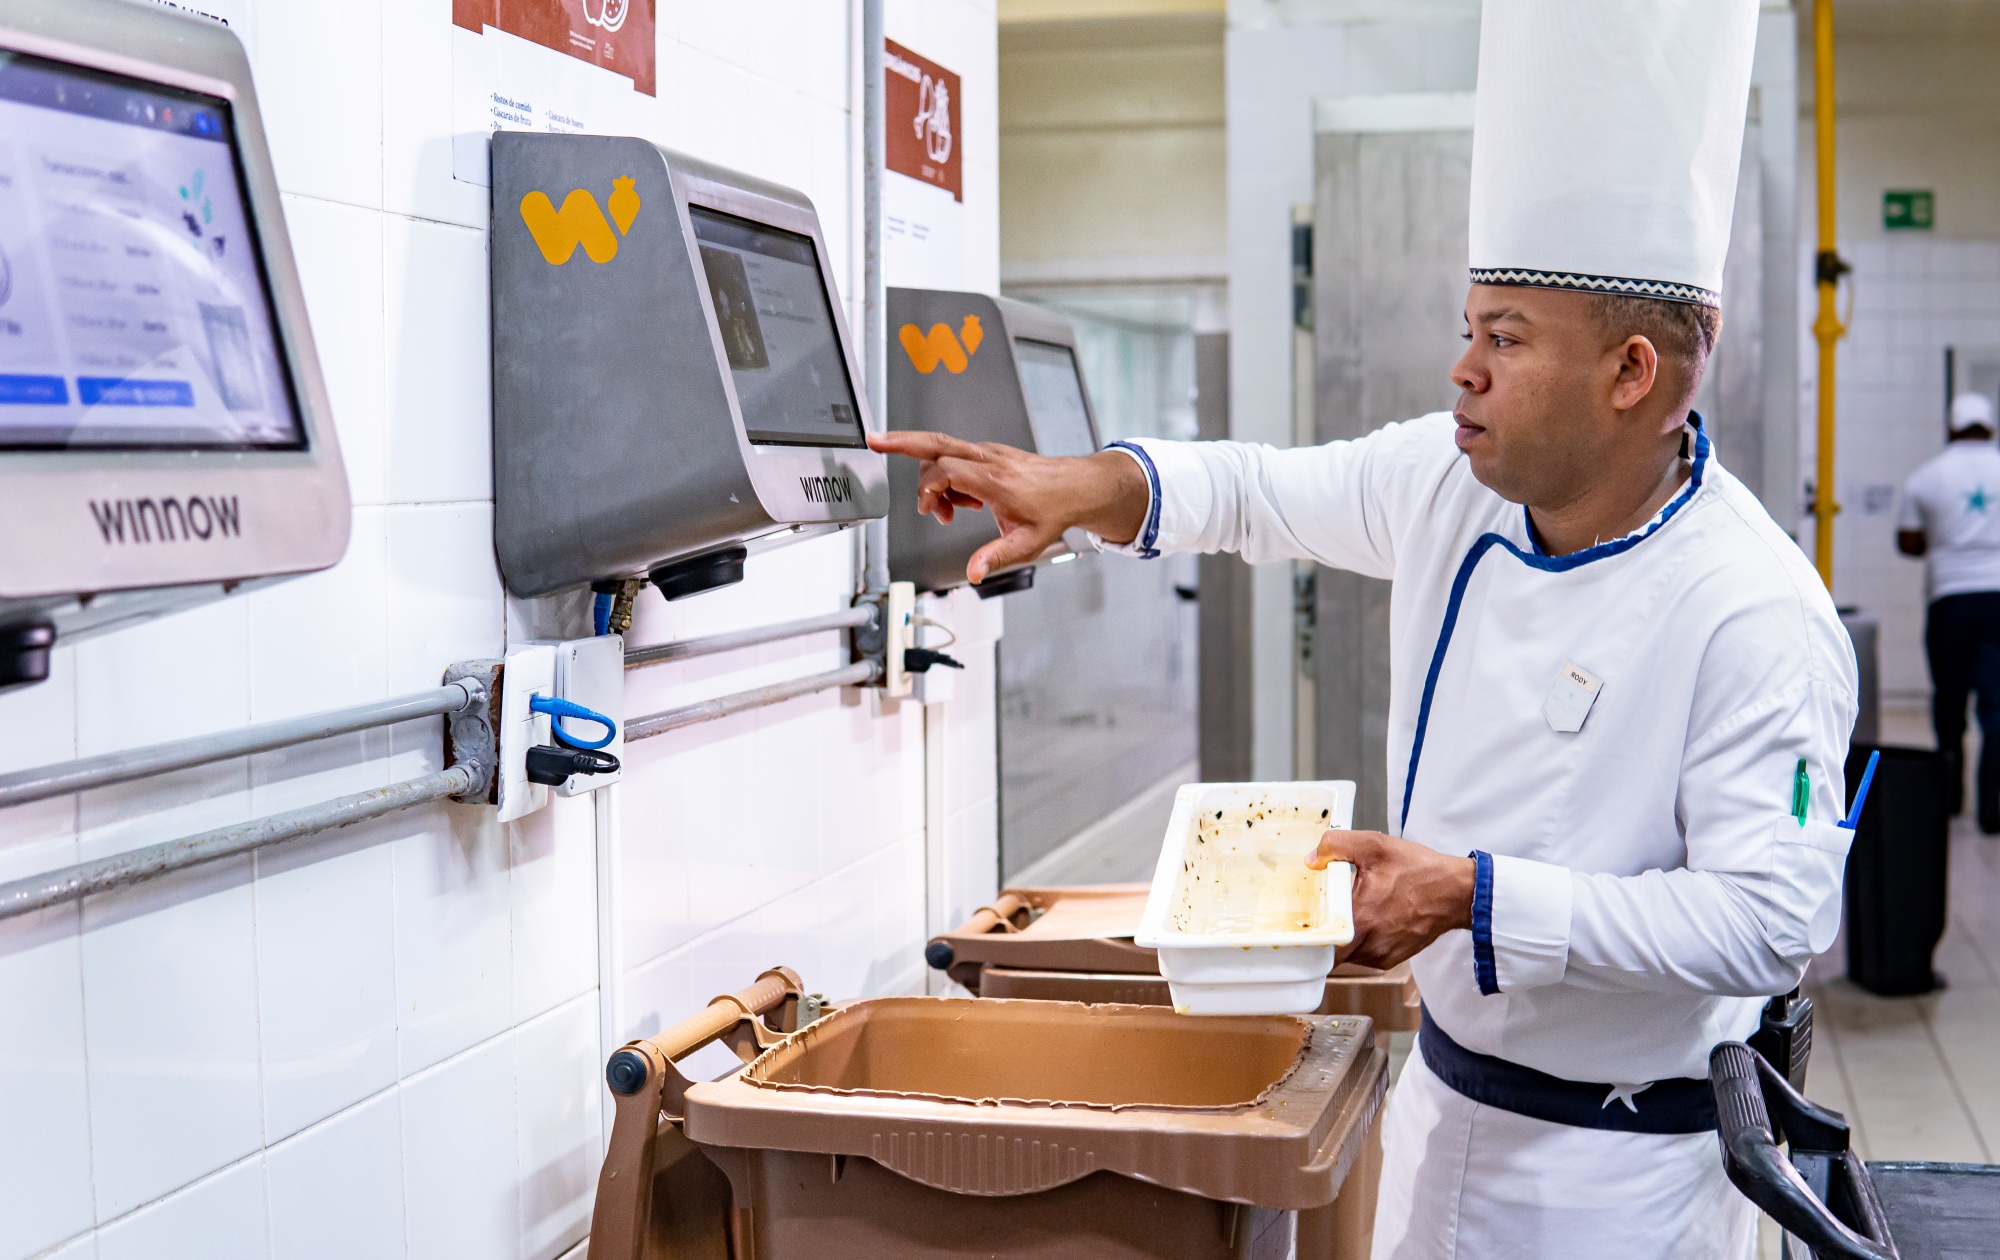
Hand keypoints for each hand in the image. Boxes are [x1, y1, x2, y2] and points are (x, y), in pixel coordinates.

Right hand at [867, 431, 1151, 583]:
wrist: (1075, 487)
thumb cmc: (1053, 512)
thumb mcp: (1026, 543)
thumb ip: (996, 557)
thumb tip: (973, 573)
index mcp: (996, 480)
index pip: (948, 470)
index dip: (929, 489)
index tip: (931, 512)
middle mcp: (988, 460)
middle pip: (937, 442)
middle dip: (903, 442)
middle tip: (875, 441)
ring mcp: (987, 453)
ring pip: (943, 447)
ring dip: (930, 477)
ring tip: (946, 512)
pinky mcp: (986, 453)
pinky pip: (955, 456)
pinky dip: (946, 477)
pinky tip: (961, 503)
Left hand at [1307, 830, 1475, 969]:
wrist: (1458, 892)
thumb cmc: (1420, 870)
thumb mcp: (1376, 845)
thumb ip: (1337, 845)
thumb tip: (1311, 860)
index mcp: (1361, 919)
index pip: (1320, 946)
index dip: (1307, 937)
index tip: (1301, 923)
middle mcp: (1370, 944)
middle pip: (1330, 950)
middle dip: (1323, 932)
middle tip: (1322, 911)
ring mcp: (1382, 955)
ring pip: (1346, 952)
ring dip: (1343, 935)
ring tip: (1350, 910)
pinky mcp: (1392, 958)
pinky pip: (1364, 953)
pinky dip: (1360, 939)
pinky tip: (1368, 918)